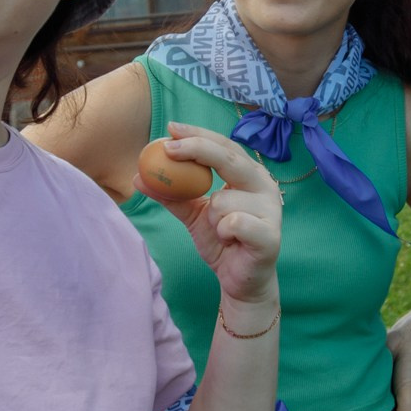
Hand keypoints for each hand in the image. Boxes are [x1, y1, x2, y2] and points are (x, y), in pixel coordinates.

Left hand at [149, 122, 281, 314]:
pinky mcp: (270, 234)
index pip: (224, 146)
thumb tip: (139, 176)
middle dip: (197, 149)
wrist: (240, 281)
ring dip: (210, 218)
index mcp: (249, 175)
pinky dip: (222, 233)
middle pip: (230, 158)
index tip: (171, 129)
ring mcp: (271, 209)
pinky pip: (233, 223)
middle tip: (168, 149)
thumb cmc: (222, 242)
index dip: (198, 135)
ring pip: (223, 200)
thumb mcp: (193, 215)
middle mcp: (264, 186)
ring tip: (221, 232)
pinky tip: (231, 242)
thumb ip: (172, 196)